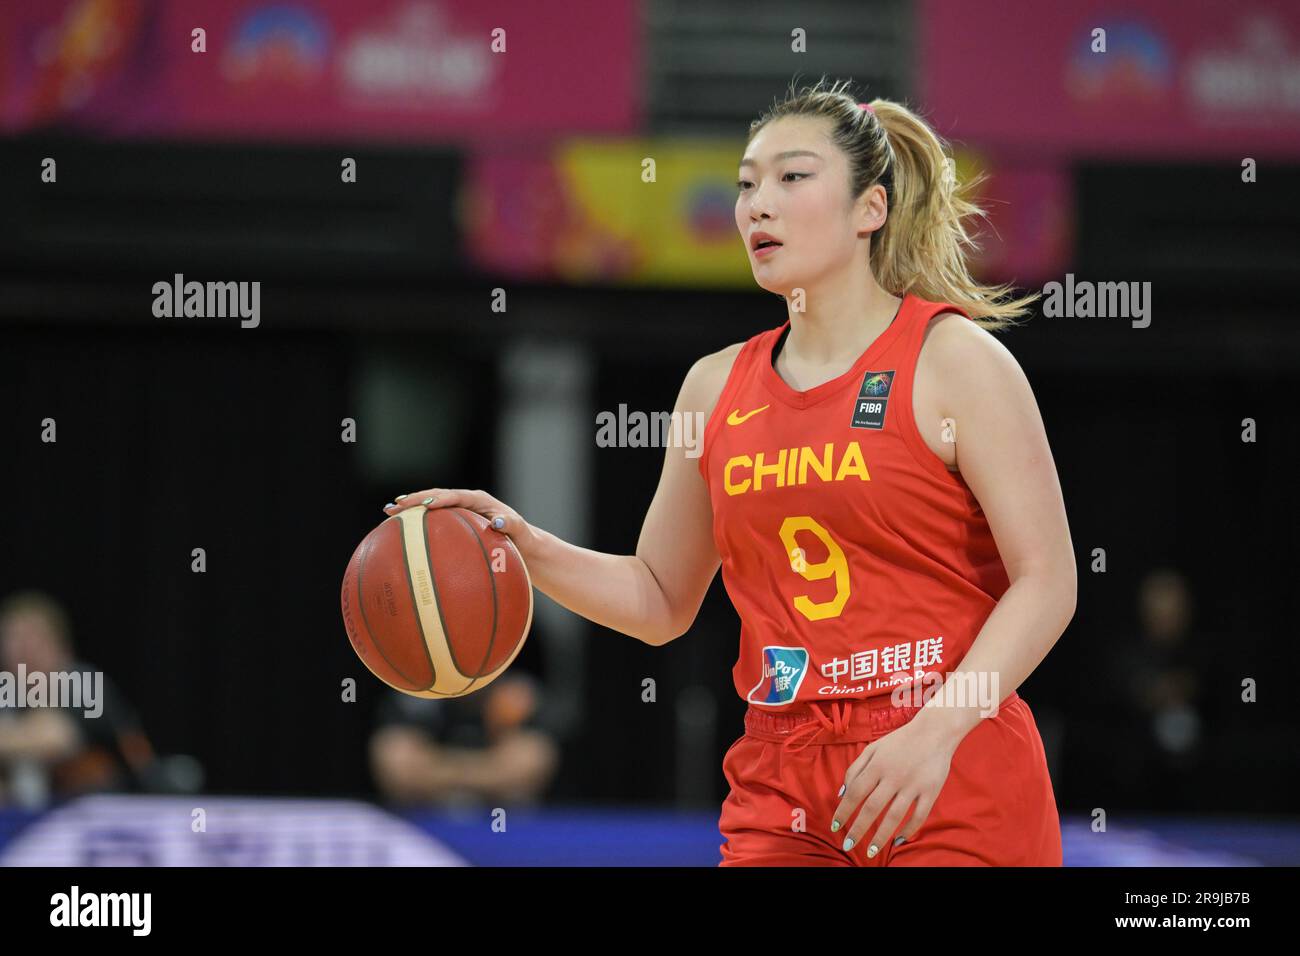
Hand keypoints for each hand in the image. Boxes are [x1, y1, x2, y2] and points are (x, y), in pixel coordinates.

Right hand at [382, 488, 538, 556]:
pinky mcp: (454, 522)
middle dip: (416, 500)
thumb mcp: (521, 532)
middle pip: (437, 496)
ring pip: (431, 506)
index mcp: (480, 501)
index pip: (456, 496)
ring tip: (389, 511)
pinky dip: (417, 523)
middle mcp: (467, 502)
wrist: (522, 545)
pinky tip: (399, 532)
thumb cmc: (522, 539)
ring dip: (411, 508)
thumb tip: (498, 522)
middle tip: (396, 505)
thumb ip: (512, 525)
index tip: (426, 505)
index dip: (440, 499)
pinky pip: (433, 521)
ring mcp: (459, 511)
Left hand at [830, 713, 960, 856]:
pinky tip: (898, 840)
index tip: (835, 827)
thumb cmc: (899, 741)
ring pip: (894, 816)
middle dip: (857, 829)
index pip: (855, 792)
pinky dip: (908, 830)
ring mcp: (913, 784)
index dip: (844, 811)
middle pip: (872, 807)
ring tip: (871, 852)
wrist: (934, 731)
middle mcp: (893, 775)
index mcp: (877, 764)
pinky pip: (919, 816)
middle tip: (848, 845)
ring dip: (880, 836)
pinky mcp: (931, 791)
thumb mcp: (873, 748)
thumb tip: (841, 795)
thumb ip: (855, 769)